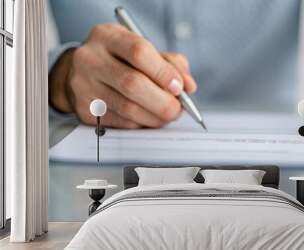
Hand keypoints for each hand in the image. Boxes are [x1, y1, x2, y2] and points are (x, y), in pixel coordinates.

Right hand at [49, 23, 196, 127]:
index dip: (164, 72)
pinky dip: (142, 123)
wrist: (81, 72)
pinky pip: (122, 123)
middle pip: (133, 84)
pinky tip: (149, 118)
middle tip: (178, 108)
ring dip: (156, 117)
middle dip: (163, 101)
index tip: (179, 87)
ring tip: (167, 114)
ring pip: (129, 108)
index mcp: (107, 36)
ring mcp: (84, 86)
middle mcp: (90, 59)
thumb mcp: (143, 49)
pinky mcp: (85, 110)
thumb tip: (188, 87)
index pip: (139, 52)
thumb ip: (170, 64)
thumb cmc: (120, 59)